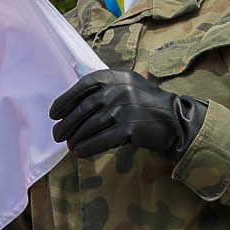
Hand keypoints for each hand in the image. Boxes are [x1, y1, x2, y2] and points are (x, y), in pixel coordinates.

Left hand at [50, 69, 204, 170]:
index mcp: (116, 77)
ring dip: (76, 137)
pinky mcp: (131, 128)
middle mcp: (119, 90)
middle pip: (84, 108)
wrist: (175, 120)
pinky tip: (80, 152)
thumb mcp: (127, 85)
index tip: (54, 113)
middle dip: (67, 123)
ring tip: (69, 146)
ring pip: (91, 125)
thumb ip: (104, 87)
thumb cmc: (146, 104)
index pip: (84, 85)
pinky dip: (89, 147)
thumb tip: (72, 103)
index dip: (65, 99)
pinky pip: (103, 139)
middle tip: (57, 135)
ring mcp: (125, 109)